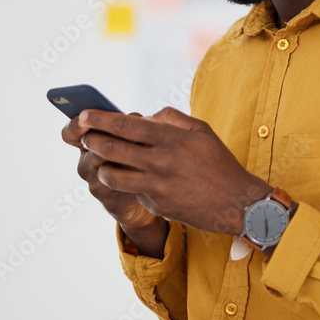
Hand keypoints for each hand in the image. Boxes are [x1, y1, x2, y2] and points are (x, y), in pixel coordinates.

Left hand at [77, 106, 271, 234]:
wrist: (236, 203)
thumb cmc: (219, 163)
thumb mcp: (202, 131)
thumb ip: (171, 118)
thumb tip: (146, 117)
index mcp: (171, 138)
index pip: (125, 125)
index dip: (100, 118)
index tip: (83, 115)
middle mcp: (160, 161)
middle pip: (111, 148)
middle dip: (91, 140)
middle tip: (83, 136)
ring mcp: (156, 185)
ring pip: (112, 175)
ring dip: (101, 165)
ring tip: (100, 160)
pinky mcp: (156, 204)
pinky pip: (131, 190)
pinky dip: (126, 182)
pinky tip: (129, 178)